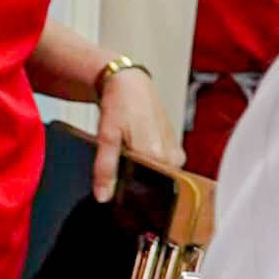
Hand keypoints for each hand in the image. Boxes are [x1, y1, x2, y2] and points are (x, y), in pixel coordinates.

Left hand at [90, 65, 180, 203]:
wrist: (131, 83)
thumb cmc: (120, 103)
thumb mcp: (106, 136)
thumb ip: (105, 168)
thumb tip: (103, 195)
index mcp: (156, 156)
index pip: (144, 191)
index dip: (128, 192)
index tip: (117, 186)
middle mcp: (170, 157)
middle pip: (151, 184)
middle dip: (134, 179)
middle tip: (121, 159)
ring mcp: (175, 154)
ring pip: (157, 176)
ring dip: (142, 170)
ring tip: (129, 149)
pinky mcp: (175, 150)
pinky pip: (162, 167)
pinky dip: (149, 162)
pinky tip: (138, 148)